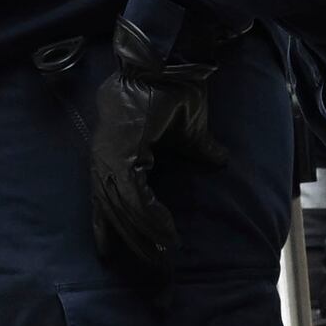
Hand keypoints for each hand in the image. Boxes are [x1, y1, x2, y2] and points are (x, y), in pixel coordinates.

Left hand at [84, 32, 217, 272]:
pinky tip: (166, 234)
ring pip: (122, 208)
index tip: (111, 253)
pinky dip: (151, 217)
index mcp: (114, 150)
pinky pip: (135, 196)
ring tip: (162, 256)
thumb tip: (220, 161)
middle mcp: (105, 156)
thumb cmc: (173, 86)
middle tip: (150, 266)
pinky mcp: (124, 152)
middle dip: (131, 240)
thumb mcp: (188, 128)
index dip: (111, 226)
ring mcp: (110, 154)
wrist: (168, 59)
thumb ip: (200, 148)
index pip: (108, 197)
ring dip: (143, 234)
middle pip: (113, 209)